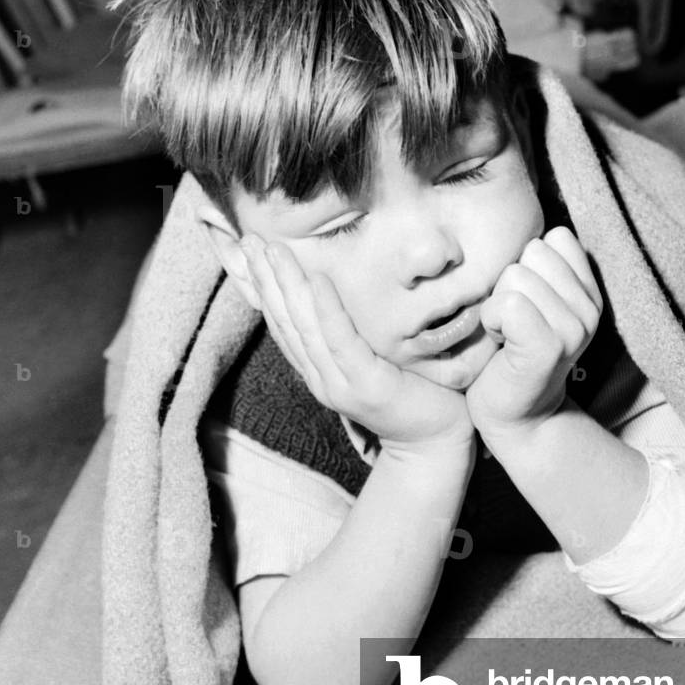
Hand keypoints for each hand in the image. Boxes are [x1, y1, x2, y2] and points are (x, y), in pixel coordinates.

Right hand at [241, 235, 472, 454]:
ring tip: (274, 251)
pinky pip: (341, 341)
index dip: (263, 289)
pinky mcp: (366, 385)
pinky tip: (317, 281)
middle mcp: (321, 378)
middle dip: (265, 279)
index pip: (283, 325)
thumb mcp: (372, 359)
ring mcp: (340, 384)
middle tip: (249, 241)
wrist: (436, 443)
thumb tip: (340, 296)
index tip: (249, 254)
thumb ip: (351, 335)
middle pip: (286, 322)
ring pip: (306, 327)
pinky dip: (327, 310)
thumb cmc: (413, 393)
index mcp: (319, 371)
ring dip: (287, 286)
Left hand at [465, 227, 602, 450]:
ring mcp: (573, 326)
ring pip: (515, 278)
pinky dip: (492, 321)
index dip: (524, 266)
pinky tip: (499, 343)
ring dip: (496, 307)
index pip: (552, 238)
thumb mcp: (529, 299)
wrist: (514, 414)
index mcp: (588, 289)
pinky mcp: (548, 345)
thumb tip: (512, 209)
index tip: (523, 303)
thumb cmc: (508, 351)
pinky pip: (508, 304)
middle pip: (529, 254)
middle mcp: (589, 306)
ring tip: (506, 335)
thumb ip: (535, 264)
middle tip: (511, 324)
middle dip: (506, 286)